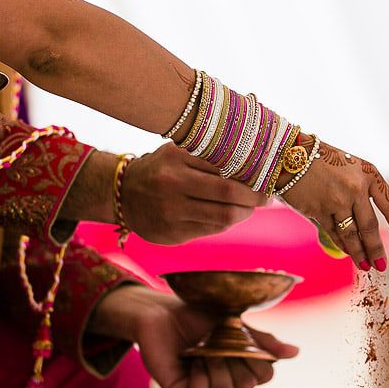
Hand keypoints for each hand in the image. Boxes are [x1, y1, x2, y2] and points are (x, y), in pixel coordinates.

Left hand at [91, 285, 298, 387]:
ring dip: (215, 366)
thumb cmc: (197, 316)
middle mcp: (228, 383)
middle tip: (215, 341)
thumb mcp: (235, 324)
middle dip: (232, 358)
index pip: (265, 375)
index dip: (256, 357)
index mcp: (242, 366)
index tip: (240, 336)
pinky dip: (199, 378)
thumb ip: (263, 341)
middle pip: (247, 385)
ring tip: (201, 351)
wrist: (161, 313)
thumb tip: (295, 353)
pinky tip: (191, 362)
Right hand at [120, 142, 267, 244]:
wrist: (122, 195)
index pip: (225, 168)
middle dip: (254, 198)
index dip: (251, 175)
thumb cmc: (160, 169)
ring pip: (223, 217)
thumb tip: (252, 165)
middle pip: (228, 195)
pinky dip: (226, 223)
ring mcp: (172, 214)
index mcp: (176, 161)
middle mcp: (173, 187)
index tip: (266, 176)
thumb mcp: (177, 153)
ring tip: (250, 207)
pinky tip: (230, 215)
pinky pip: (211, 230)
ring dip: (244, 213)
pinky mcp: (173, 235)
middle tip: (266, 197)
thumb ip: (207, 156)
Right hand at [280, 140, 388, 271]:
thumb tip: (371, 228)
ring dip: (360, 254)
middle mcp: (356, 187)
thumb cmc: (323, 162)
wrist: (290, 155)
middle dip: (378, 249)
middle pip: (371, 226)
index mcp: (369, 174)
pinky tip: (348, 254)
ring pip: (352, 234)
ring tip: (366, 267)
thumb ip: (362, 192)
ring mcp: (336, 199)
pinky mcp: (318, 210)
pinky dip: (342, 245)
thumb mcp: (351, 169)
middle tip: (383, 266)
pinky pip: (334, 233)